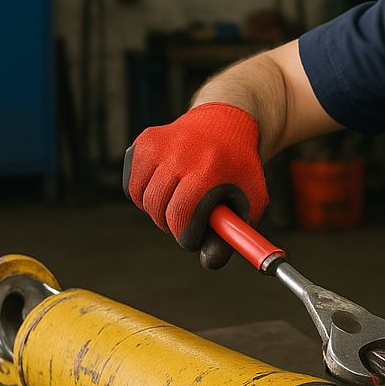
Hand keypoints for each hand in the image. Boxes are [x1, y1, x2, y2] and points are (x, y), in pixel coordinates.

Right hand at [123, 103, 268, 268]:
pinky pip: (133, 184)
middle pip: (159, 211)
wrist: (227, 122)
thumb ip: (233, 236)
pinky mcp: (144, 142)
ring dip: (158, 210)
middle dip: (173, 225)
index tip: (194, 236)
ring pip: (142, 199)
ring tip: (179, 200)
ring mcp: (158, 145)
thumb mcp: (251, 201)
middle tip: (188, 220)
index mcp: (207, 170)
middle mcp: (180, 154)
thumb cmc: (240, 170)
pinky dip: (145, 194)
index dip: (187, 235)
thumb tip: (209, 262)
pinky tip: (166, 186)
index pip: (182, 217)